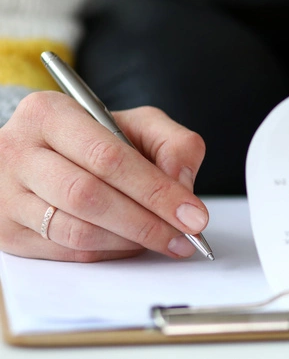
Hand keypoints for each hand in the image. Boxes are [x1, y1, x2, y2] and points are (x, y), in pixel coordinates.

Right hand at [0, 92, 208, 261]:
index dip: (156, 190)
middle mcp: (18, 151)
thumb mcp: (138, 124)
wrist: (43, 154)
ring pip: (75, 230)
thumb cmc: (97, 139)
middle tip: (184, 236)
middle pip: (89, 196)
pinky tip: (132, 245)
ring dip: (128, 242)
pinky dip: (108, 253)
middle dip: (146, 222)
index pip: (108, 157)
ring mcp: (6, 194)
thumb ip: (173, 143)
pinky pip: (65, 252)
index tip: (192, 214)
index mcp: (49, 114)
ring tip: (164, 241)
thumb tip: (181, 184)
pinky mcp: (6, 231)